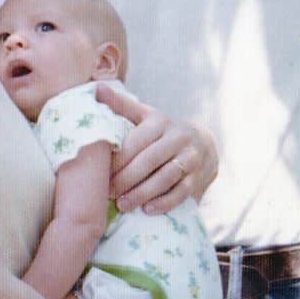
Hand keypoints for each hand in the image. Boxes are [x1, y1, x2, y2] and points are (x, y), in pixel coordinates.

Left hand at [95, 82, 217, 215]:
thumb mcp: (145, 115)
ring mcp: (190, 157)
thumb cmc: (163, 131)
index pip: (136, 141)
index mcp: (160, 121)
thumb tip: (96, 88)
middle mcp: (178, 137)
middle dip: (126, 179)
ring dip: (142, 193)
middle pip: (149, 161)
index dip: (118, 158)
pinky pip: (181, 192)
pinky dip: (164, 202)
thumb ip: (121, 104)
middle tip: (106, 193)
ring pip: (165, 178)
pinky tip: (147, 210)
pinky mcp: (198, 177)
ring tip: (122, 205)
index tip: (99, 172)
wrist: (203, 144)